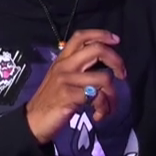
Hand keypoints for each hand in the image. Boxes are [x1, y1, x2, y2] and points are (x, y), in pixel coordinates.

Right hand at [22, 29, 126, 143]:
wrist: (33, 121)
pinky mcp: (69, 96)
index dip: (102, 34)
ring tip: (107, 107)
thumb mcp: (61, 78)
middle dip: (117, 61)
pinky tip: (99, 115)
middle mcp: (65, 65)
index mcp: (63, 59)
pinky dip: (103, 108)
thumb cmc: (51, 100)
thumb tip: (104, 64)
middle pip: (97, 50)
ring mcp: (66, 80)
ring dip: (112, 96)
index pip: (81, 36)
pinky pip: (97, 97)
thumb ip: (78, 68)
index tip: (116, 40)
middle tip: (122, 75)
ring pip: (103, 78)